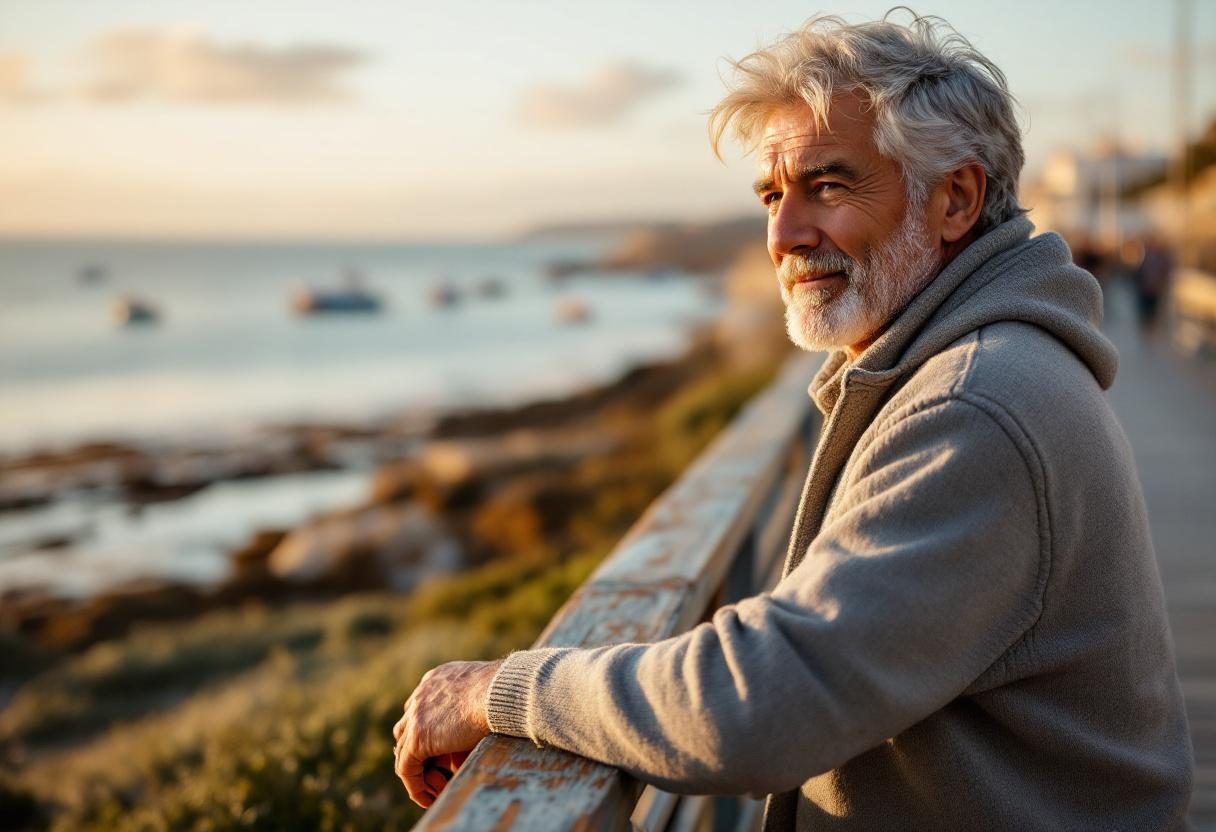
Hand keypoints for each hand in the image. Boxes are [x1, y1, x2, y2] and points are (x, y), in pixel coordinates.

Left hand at [393, 659, 502, 807]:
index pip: (421, 710)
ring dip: (418, 771)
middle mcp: (422, 694)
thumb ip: (471, 720)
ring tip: (437, 788)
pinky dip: (416, 786)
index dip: (430, 734)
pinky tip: (429, 799)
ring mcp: (417, 715)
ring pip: (404, 749)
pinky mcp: (419, 738)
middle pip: (407, 729)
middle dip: (420, 752)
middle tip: (440, 771)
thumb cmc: (506, 694)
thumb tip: (465, 750)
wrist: (504, 693)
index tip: (445, 753)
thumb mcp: (485, 701)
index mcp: (437, 680)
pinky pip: (406, 768)